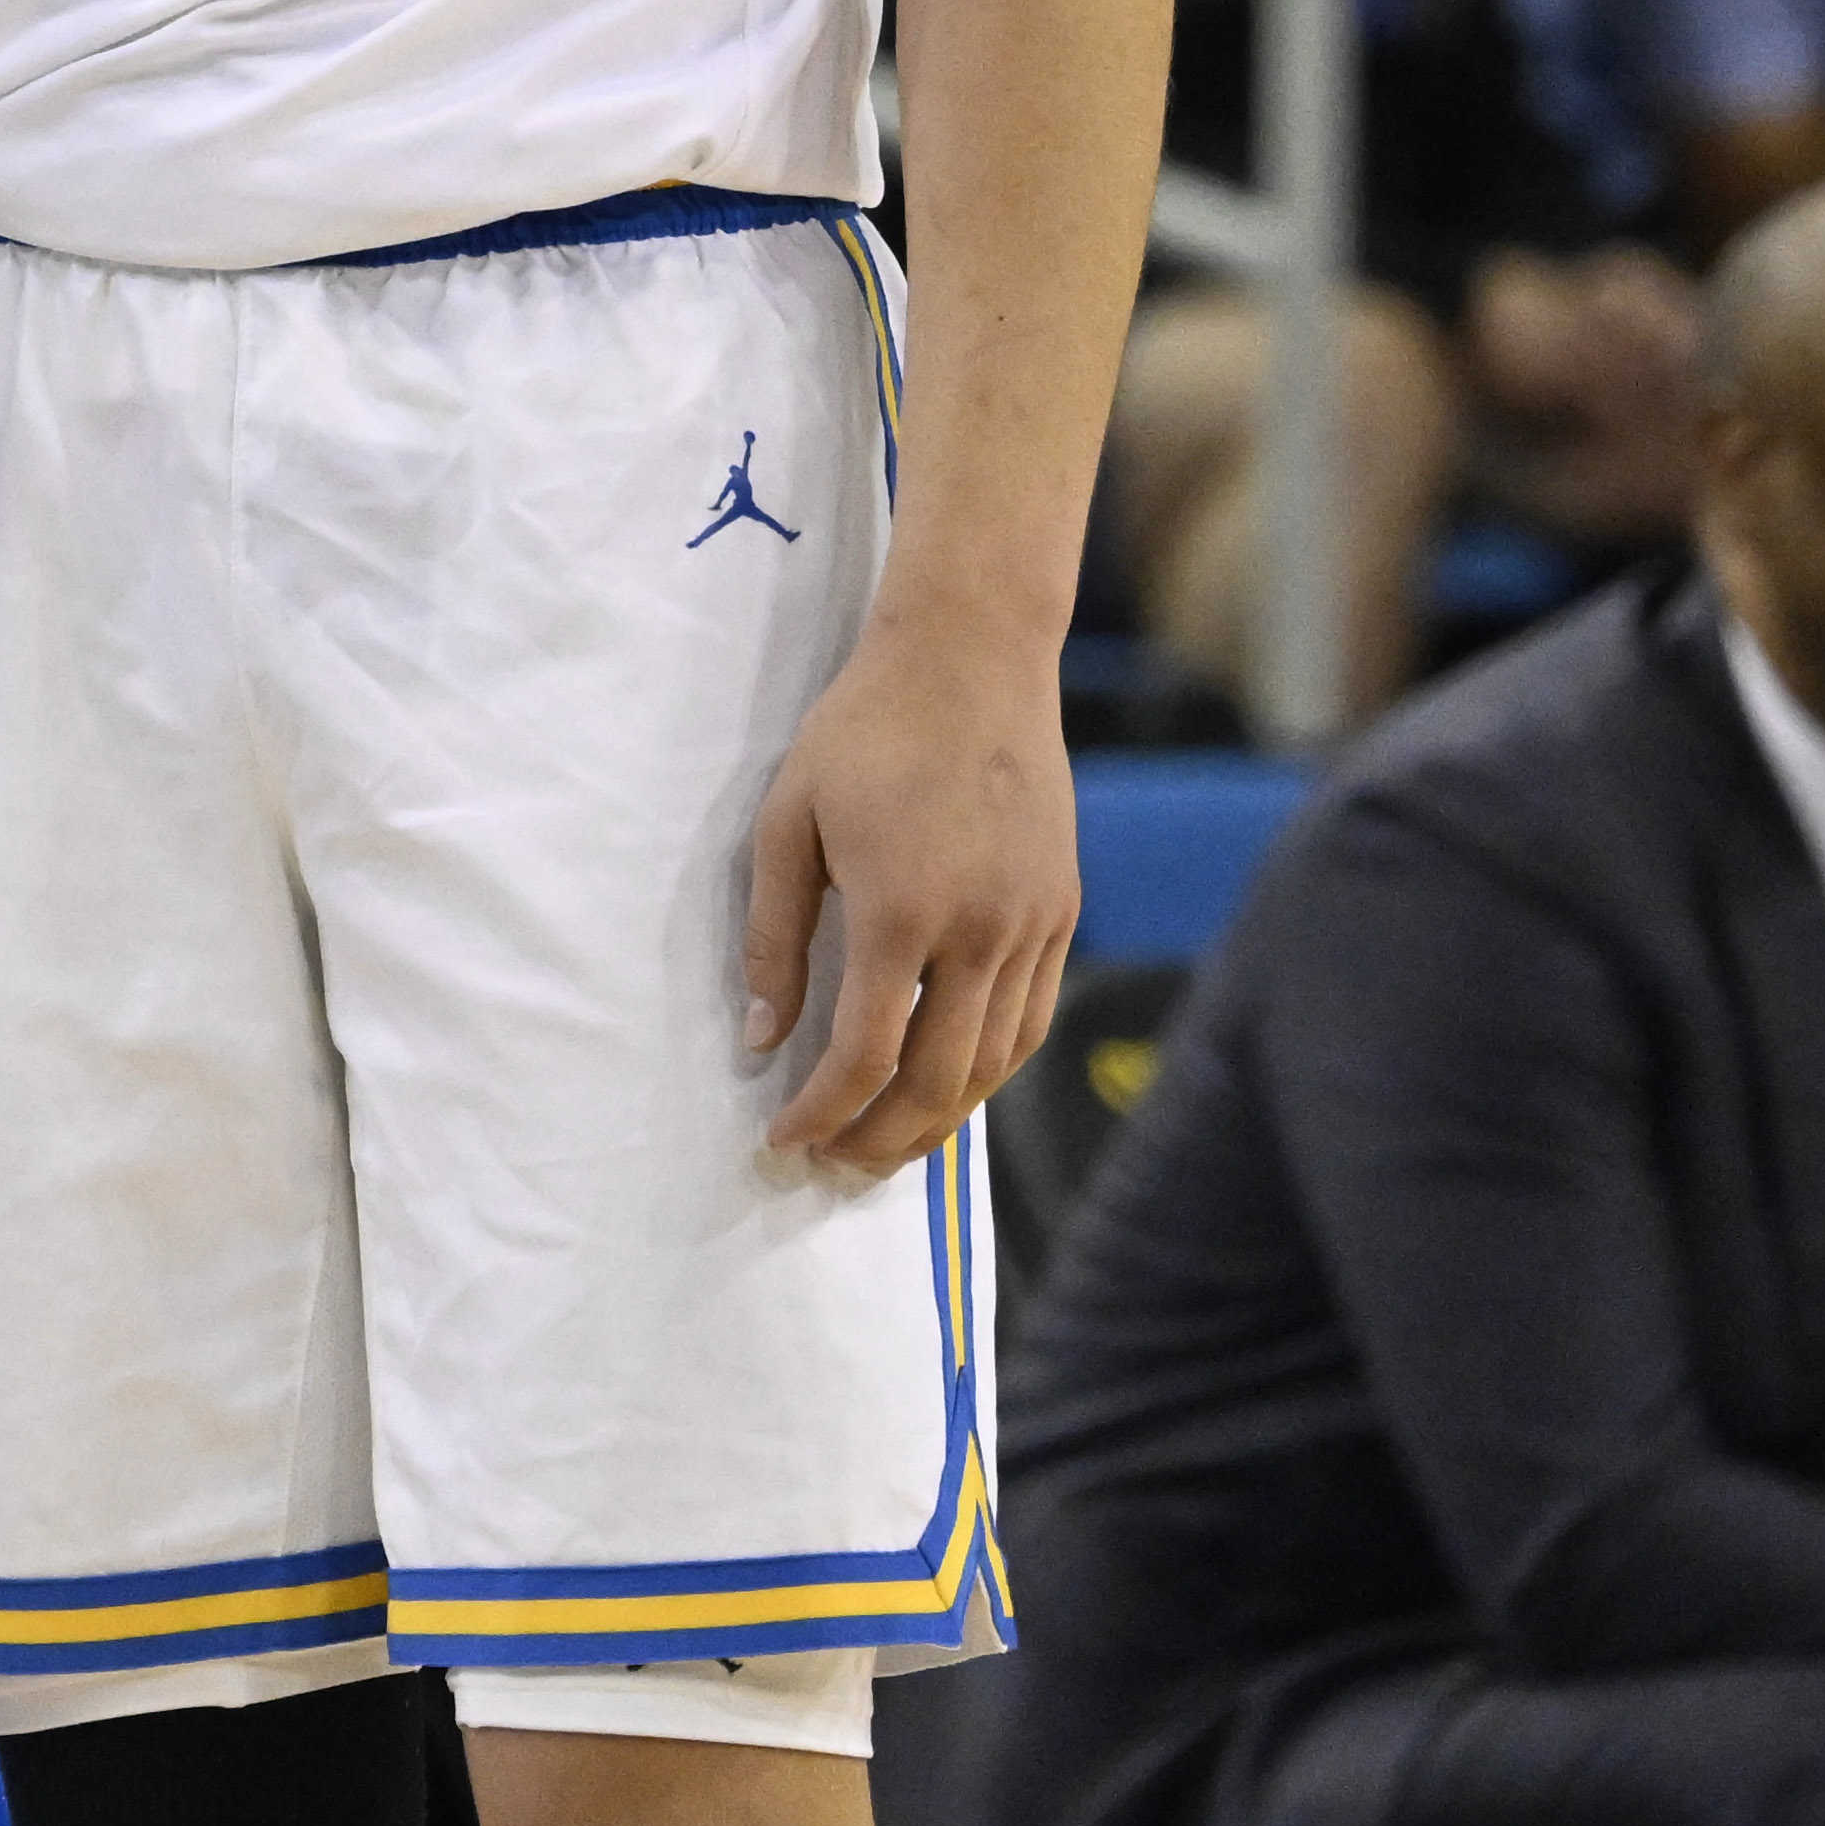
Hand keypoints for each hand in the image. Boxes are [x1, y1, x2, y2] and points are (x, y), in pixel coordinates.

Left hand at [744, 609, 1080, 1182]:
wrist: (972, 657)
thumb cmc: (864, 731)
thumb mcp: (788, 822)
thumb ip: (776, 937)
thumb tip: (762, 1039)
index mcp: (903, 911)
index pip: (864, 1056)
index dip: (822, 1114)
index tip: (784, 1140)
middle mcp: (981, 932)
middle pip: (938, 1083)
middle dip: (879, 1141)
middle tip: (831, 1168)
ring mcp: (1033, 924)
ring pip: (993, 1064)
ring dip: (939, 1122)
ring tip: (885, 1148)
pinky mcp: (1062, 911)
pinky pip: (1030, 1020)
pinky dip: (988, 1070)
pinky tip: (949, 1086)